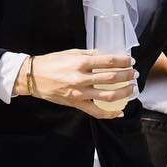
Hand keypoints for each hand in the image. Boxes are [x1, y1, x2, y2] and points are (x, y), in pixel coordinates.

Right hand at [19, 49, 136, 119]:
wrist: (33, 77)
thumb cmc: (51, 63)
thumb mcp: (70, 53)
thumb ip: (89, 54)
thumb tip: (106, 55)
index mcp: (80, 62)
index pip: (108, 61)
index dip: (123, 61)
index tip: (130, 61)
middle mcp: (81, 78)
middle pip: (111, 78)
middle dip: (127, 76)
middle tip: (134, 74)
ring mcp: (79, 93)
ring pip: (108, 96)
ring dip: (123, 93)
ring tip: (131, 89)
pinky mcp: (76, 103)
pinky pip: (96, 111)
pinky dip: (110, 113)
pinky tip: (119, 112)